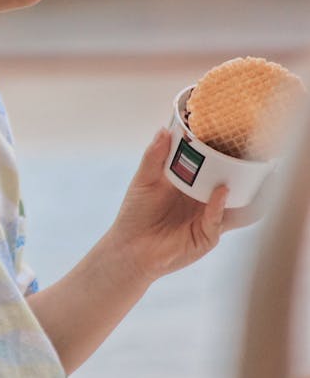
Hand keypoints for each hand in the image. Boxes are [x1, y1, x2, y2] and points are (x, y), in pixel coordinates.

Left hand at [108, 128, 263, 286]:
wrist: (131, 248)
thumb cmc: (136, 214)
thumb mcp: (144, 180)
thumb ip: (154, 156)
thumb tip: (163, 130)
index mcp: (191, 184)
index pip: (211, 165)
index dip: (219, 150)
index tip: (226, 131)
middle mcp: (204, 199)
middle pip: (228, 181)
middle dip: (236, 167)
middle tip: (244, 148)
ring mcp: (209, 217)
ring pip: (233, 202)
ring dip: (240, 188)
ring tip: (246, 170)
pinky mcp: (208, 236)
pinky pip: (219, 218)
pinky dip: (220, 204)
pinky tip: (220, 191)